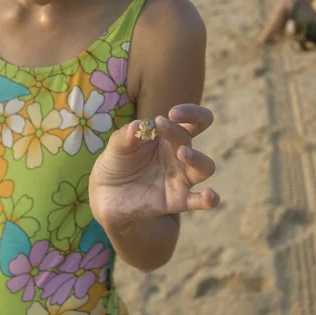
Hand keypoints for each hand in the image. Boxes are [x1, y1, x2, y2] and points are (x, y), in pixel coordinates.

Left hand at [89, 104, 218, 227]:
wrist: (105, 195)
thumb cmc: (116, 164)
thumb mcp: (116, 146)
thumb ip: (126, 135)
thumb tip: (139, 125)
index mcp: (168, 138)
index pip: (193, 121)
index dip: (190, 113)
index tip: (172, 113)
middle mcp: (178, 156)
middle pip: (191, 140)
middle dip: (178, 131)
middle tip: (162, 124)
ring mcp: (180, 178)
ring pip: (204, 167)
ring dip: (197, 158)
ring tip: (182, 153)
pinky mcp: (177, 200)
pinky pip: (198, 201)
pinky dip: (209, 199)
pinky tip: (210, 195)